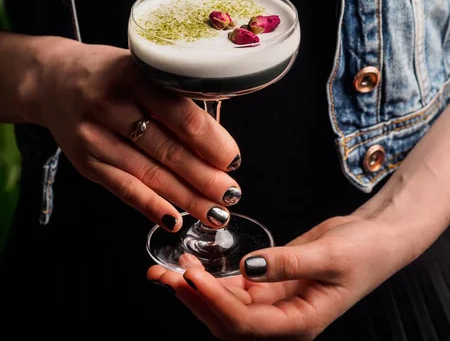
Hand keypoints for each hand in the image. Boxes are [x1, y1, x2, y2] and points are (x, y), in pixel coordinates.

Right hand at [28, 37, 241, 230]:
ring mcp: (94, 136)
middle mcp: (111, 105)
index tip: (233, 159)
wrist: (52, 80)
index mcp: (135, 75)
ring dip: (186, 198)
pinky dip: (150, 206)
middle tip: (232, 195)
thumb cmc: (110, 73)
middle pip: (168, 150)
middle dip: (205, 178)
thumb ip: (173, 95)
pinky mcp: (84, 161)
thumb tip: (215, 141)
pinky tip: (174, 219)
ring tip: (214, 213)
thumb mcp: (142, 67)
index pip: (182, 116)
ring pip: (149, 174)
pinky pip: (122, 188)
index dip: (212, 143)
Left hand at [147, 214, 411, 338]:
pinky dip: (213, 281)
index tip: (192, 276)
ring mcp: (275, 304)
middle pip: (228, 321)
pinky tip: (195, 268)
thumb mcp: (330, 256)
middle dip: (195, 300)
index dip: (215, 301)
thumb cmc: (363, 250)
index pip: (246, 322)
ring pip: (227, 307)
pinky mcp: (271, 285)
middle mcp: (283, 320)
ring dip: (198, 291)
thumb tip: (247, 268)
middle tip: (165, 275)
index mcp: (301, 322)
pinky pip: (236, 290)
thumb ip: (288, 263)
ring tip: (169, 271)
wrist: (375, 239)